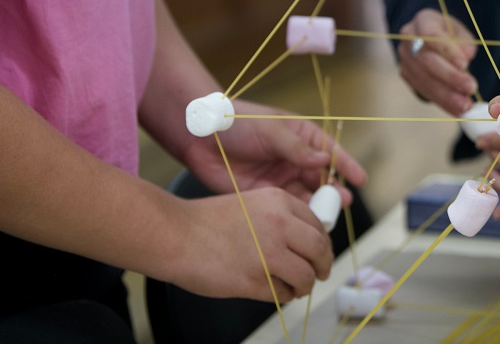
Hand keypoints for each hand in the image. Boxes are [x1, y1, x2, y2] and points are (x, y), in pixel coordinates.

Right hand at [171, 187, 332, 301]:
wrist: (175, 234)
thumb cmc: (208, 222)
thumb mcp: (253, 204)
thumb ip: (281, 217)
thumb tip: (308, 241)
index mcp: (280, 202)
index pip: (318, 225)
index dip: (323, 243)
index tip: (321, 253)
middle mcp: (279, 224)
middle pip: (319, 250)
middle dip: (323, 266)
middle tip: (320, 273)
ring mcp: (268, 254)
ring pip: (306, 276)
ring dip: (304, 285)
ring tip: (297, 287)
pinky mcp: (254, 280)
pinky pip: (283, 294)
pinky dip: (284, 296)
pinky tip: (275, 291)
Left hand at [183, 99, 366, 205]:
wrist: (201, 136)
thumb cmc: (238, 122)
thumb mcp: (271, 131)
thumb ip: (297, 149)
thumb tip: (324, 162)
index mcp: (302, 137)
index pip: (331, 152)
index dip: (347, 165)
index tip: (361, 179)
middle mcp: (295, 159)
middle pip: (322, 177)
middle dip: (334, 191)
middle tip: (342, 203)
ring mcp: (281, 177)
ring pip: (307, 195)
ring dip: (317, 205)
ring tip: (325, 216)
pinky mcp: (265, 194)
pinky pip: (287, 207)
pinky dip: (297, 215)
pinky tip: (304, 223)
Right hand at [398, 9, 477, 115]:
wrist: (428, 38)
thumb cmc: (448, 34)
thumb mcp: (460, 32)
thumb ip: (465, 43)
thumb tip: (466, 56)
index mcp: (423, 20)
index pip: (431, 35)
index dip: (446, 50)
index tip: (464, 64)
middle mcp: (408, 39)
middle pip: (426, 60)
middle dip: (450, 77)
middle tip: (470, 88)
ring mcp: (404, 58)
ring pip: (424, 79)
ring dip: (446, 95)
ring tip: (465, 105)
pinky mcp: (406, 75)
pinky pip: (424, 91)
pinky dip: (442, 102)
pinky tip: (457, 109)